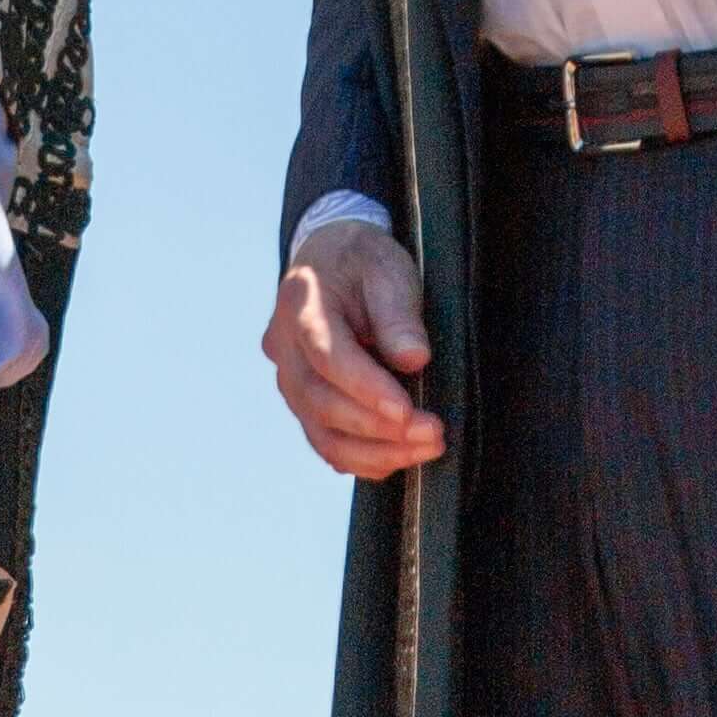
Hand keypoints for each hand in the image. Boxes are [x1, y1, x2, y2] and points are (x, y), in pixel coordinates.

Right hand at [264, 216, 443, 477]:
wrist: (329, 257)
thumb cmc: (362, 261)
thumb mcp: (388, 268)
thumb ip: (398, 313)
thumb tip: (413, 360)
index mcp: (301, 303)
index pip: (328, 356)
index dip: (366, 389)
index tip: (406, 411)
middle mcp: (284, 346)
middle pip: (321, 401)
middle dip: (379, 427)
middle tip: (432, 433)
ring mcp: (288, 378)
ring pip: (321, 432)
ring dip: (375, 451)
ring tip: (425, 449)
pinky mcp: (302, 402)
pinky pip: (325, 442)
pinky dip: (361, 458)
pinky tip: (399, 458)